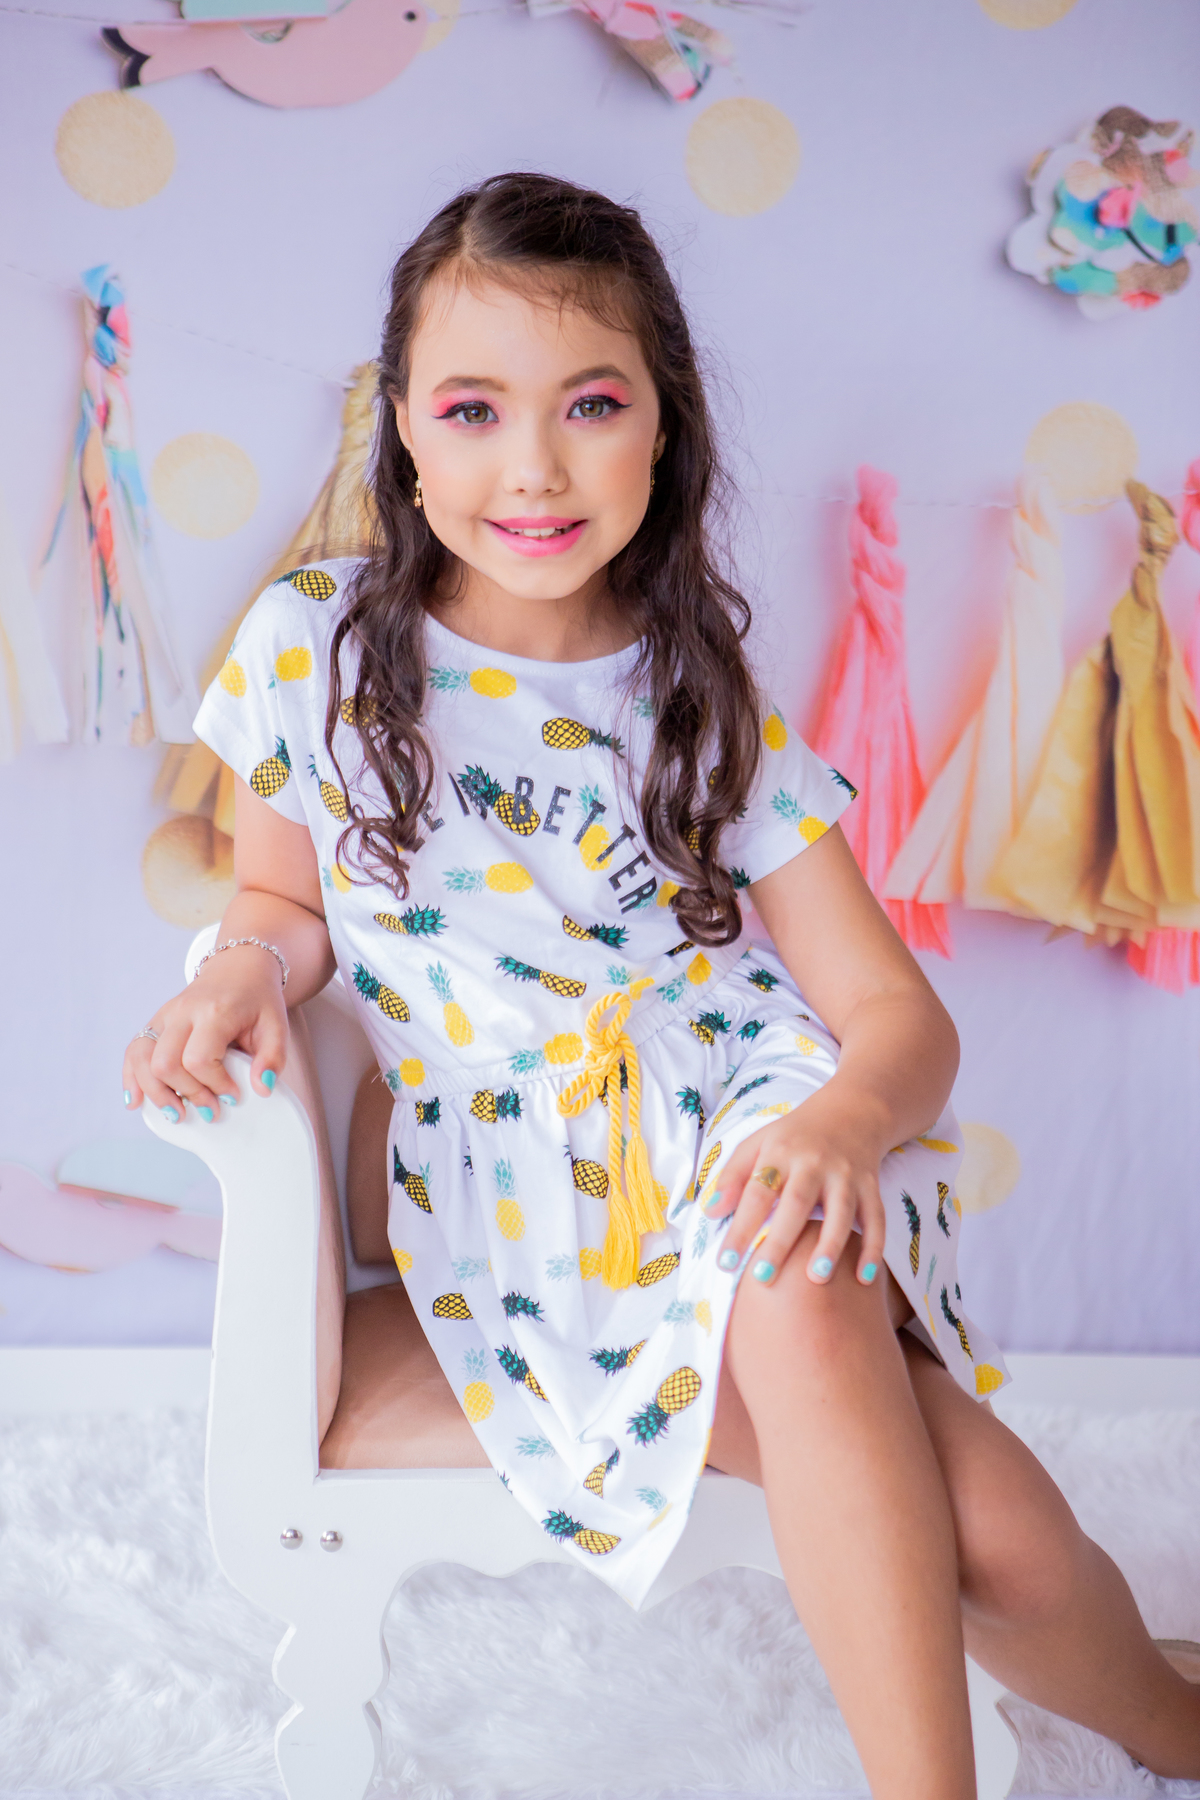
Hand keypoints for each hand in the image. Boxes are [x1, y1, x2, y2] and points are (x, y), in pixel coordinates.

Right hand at [122, 945, 288, 1122]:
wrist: (239, 969)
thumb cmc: (257, 999)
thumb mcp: (276, 1025)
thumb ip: (273, 1057)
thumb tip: (262, 1088)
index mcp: (214, 1011)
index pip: (199, 1059)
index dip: (214, 1085)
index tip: (233, 1096)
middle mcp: (183, 1012)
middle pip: (165, 1063)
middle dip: (186, 1093)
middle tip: (210, 1109)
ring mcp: (165, 1015)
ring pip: (142, 1058)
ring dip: (155, 1092)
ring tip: (177, 1113)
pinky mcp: (156, 1021)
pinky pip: (133, 1050)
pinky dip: (131, 1077)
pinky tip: (136, 1101)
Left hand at [702, 1087, 887, 1287]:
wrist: (851, 1111)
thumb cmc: (795, 1136)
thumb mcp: (758, 1143)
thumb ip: (733, 1176)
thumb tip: (710, 1214)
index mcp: (780, 1152)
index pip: (756, 1192)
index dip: (741, 1227)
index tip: (726, 1262)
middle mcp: (814, 1163)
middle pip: (796, 1204)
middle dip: (780, 1242)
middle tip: (763, 1277)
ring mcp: (846, 1175)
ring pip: (841, 1212)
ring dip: (830, 1246)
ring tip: (816, 1278)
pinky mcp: (871, 1187)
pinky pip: (876, 1220)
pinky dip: (873, 1249)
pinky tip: (864, 1279)